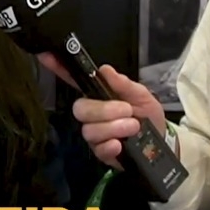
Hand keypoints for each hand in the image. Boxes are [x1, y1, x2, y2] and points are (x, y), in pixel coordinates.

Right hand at [38, 54, 165, 169]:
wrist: (162, 141)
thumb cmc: (148, 114)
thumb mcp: (142, 95)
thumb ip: (125, 84)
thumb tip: (106, 70)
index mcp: (100, 94)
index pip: (74, 80)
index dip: (59, 68)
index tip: (46, 55)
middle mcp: (93, 113)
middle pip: (80, 108)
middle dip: (104, 110)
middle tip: (127, 110)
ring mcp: (95, 134)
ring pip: (89, 130)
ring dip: (114, 127)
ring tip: (133, 127)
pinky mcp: (101, 153)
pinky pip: (98, 149)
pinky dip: (110, 145)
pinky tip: (121, 144)